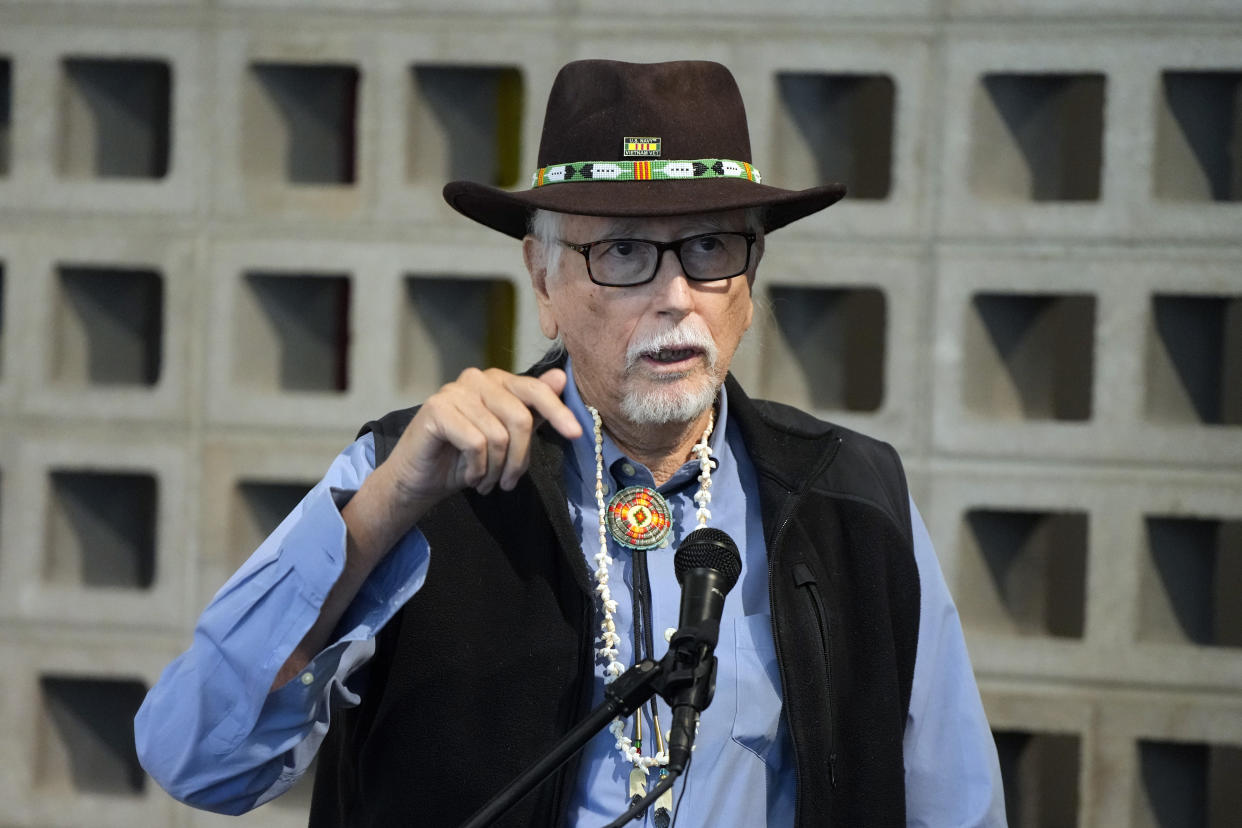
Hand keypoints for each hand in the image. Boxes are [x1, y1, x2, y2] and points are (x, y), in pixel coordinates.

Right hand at [384, 367, 582, 513]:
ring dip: (495, 470)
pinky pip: (476, 443)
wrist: (422, 479)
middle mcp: (476, 379)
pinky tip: (469, 476)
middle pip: (520, 417)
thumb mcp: (508, 438)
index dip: (558, 412)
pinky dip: (477, 469)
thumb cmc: (466, 458)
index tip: (576, 434)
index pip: (535, 390)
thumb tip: (562, 377)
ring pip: (498, 435)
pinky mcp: (436, 408)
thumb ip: (533, 410)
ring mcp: (454, 391)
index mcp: (497, 381)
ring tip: (486, 482)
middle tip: (508, 483)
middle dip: (519, 459)